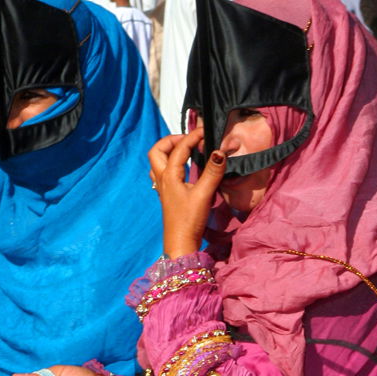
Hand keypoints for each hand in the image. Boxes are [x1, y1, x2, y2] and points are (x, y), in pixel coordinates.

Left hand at [148, 127, 227, 257]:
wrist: (181, 243)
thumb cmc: (190, 220)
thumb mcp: (203, 195)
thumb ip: (212, 172)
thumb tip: (219, 152)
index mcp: (169, 175)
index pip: (179, 149)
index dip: (192, 137)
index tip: (205, 131)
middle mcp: (162, 179)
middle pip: (157, 151)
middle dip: (171, 140)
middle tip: (188, 140)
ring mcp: (162, 188)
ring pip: (157, 162)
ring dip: (167, 152)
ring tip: (184, 151)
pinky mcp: (167, 196)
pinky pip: (162, 173)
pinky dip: (170, 165)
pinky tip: (182, 170)